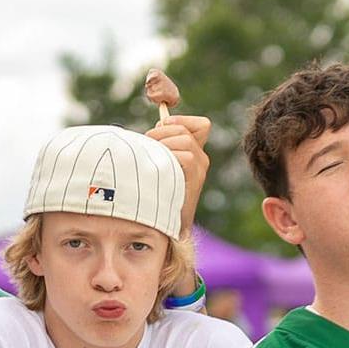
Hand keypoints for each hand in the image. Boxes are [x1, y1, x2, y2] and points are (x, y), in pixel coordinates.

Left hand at [146, 115, 210, 235]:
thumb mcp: (155, 167)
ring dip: (162, 143)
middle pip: (184, 129)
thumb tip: (151, 126)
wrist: (164, 228)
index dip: (182, 120)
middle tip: (147, 144)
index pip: (201, 125)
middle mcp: (201, 159)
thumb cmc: (153, 197)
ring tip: (149, 157)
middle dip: (161, 131)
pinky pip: (187, 157)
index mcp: (194, 153)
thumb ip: (158, 147)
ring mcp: (200, 169)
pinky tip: (157, 170)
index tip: (161, 123)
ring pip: (184, 140)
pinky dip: (170, 158)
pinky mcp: (196, 179)